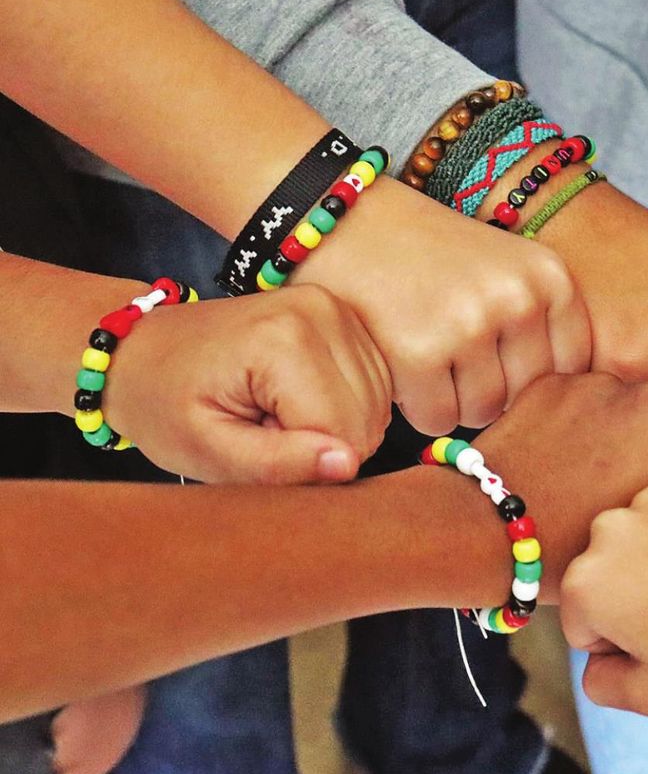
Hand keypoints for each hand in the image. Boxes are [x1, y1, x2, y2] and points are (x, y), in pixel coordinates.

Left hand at [104, 284, 391, 483]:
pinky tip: (297, 398)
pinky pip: (373, 388)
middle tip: (262, 427)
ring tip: (275, 411)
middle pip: (366, 420)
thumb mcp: (207, 451)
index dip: (304, 460)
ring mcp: (338, 309)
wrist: (145, 352)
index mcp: (285, 339)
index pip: (344, 435)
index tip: (255, 440)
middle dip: (321, 442)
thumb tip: (347, 465)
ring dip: (332, 425)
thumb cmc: (166, 404)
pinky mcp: (347, 318)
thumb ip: (277, 463)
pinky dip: (341, 406)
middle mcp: (322, 311)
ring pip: (375, 407)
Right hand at [292, 179, 591, 434]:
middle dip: (490, 389)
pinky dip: (416, 405)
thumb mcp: (509, 269)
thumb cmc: (431, 255)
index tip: (499, 354)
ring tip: (428, 352)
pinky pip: (437, 419)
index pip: (571, 369)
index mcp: (550, 278)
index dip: (530, 372)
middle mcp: (518, 299)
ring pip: (482, 413)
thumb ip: (543, 327)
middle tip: (453, 353)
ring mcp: (469, 325)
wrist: (347, 220)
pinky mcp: (420, 352)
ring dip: (452, 400)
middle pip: (525, 396)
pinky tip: (403, 363)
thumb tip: (557, 411)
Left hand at [470, 373, 647, 598]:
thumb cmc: (576, 556)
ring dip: (605, 429)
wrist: (491, 535)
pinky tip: (548, 458)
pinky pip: (572, 399)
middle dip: (643, 445)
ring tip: (574, 475)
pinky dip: (564, 421)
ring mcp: (601, 385)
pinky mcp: (556, 380)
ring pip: (615, 405)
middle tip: (611, 488)